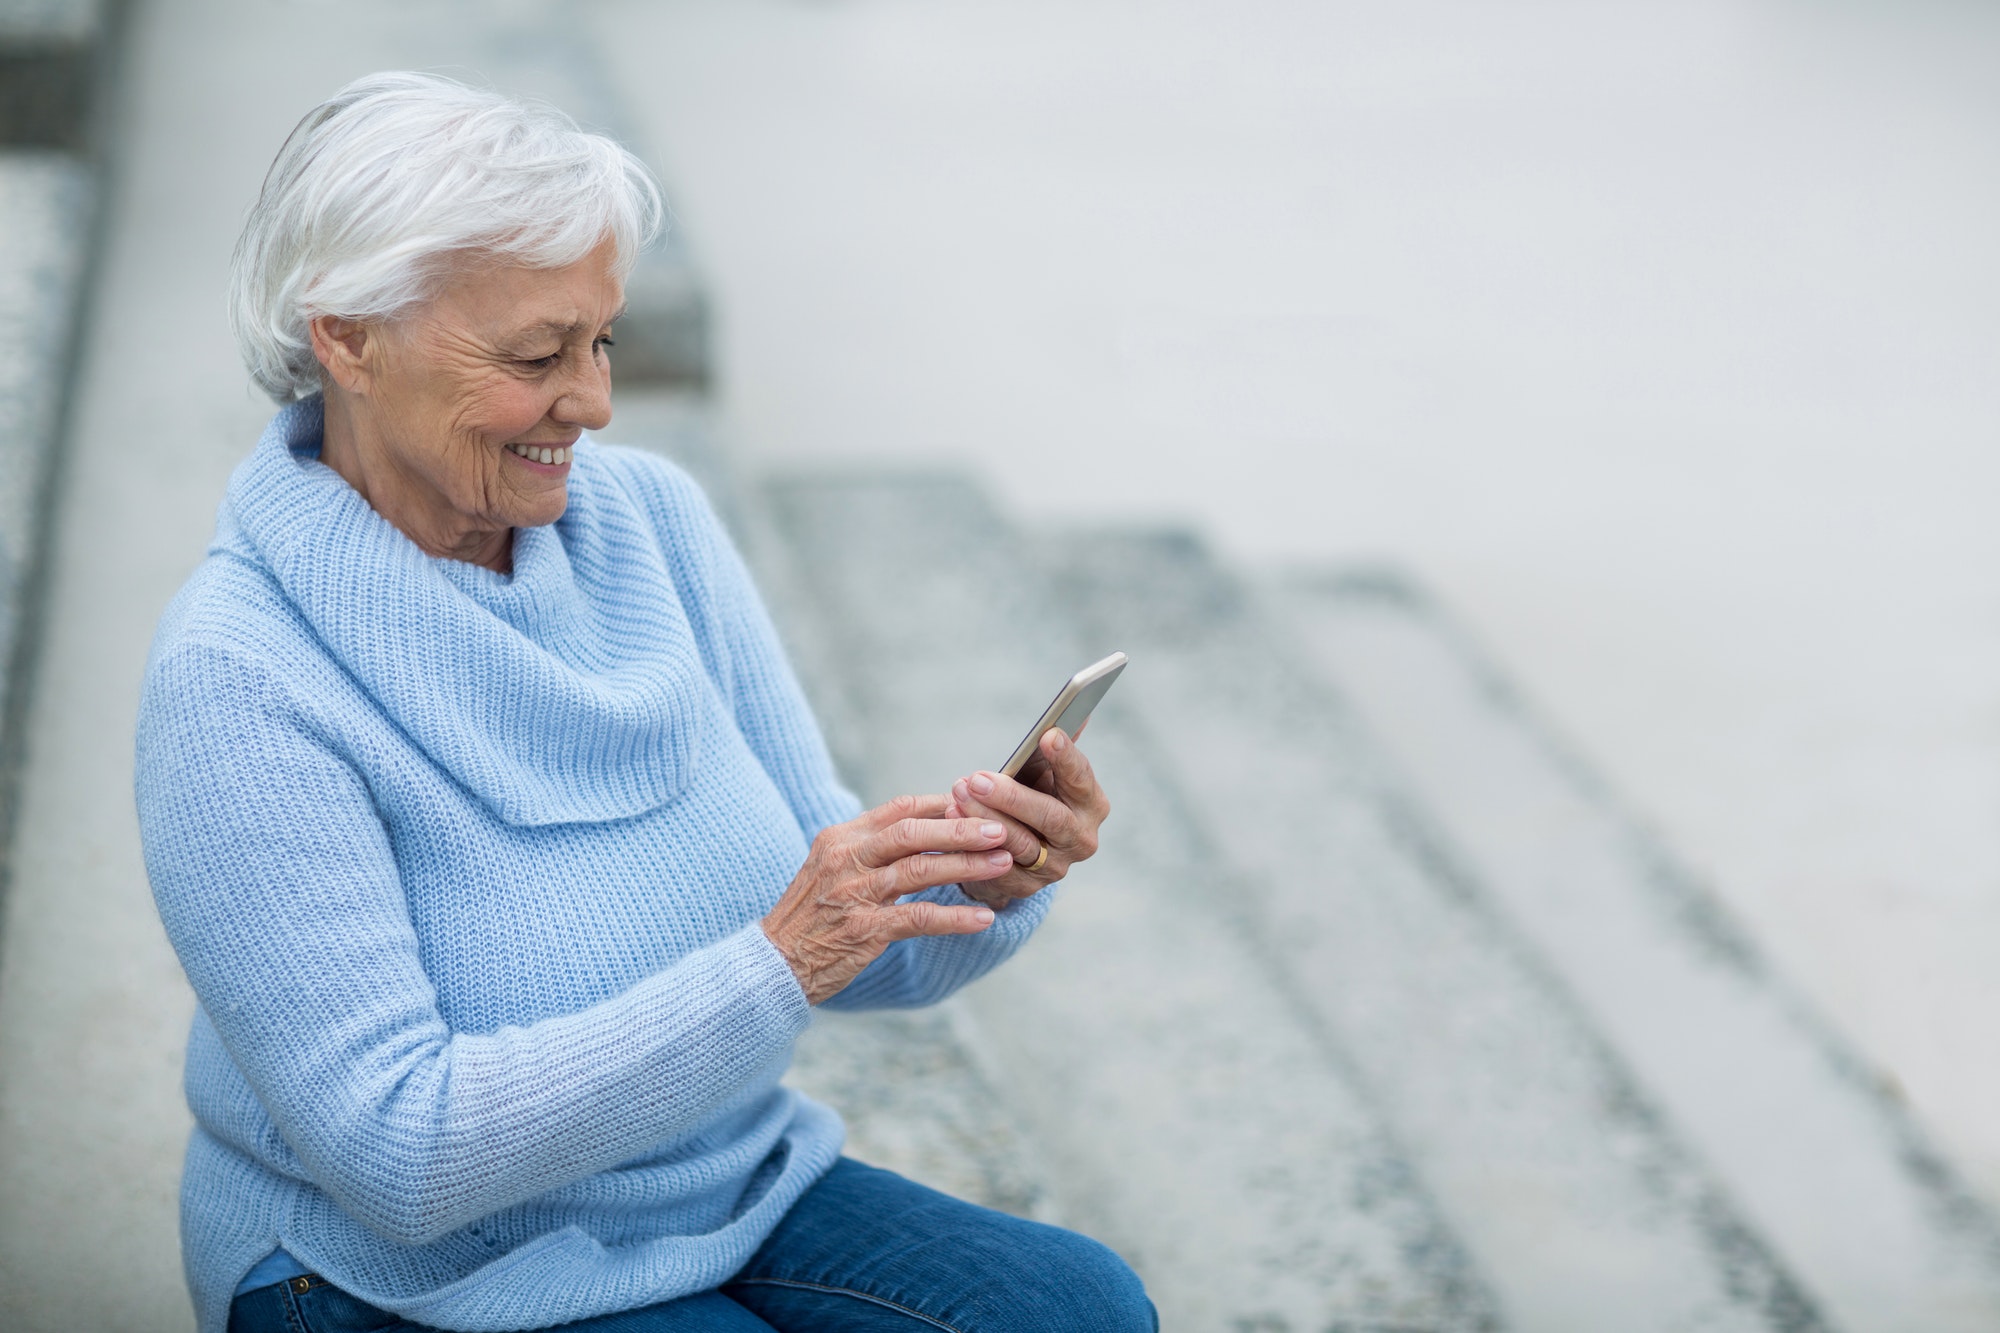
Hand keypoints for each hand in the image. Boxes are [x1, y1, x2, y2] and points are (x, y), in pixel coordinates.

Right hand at [763, 794, 1013, 1003]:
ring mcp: (853, 894)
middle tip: (1002, 828)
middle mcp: (846, 858)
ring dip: (967, 866)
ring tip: (1003, 863)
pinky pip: (918, 918)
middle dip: (962, 828)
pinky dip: (954, 917)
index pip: (900, 809)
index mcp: (841, 837)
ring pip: (920, 870)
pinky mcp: (862, 930)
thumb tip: (928, 828)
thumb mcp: (833, 868)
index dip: (944, 805)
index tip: (980, 806)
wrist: (774, 963)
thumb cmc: (813, 915)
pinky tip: (983, 918)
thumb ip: (873, 848)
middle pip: (912, 832)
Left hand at [947, 727, 1109, 908]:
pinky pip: (995, 865)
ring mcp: (1054, 868)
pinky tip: (951, 817)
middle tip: (978, 778)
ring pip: (1019, 843)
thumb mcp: (1045, 773)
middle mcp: (1080, 839)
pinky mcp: (1024, 887)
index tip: (1048, 735)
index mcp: (1091, 805)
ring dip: (984, 817)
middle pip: (1051, 818)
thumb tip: (1077, 710)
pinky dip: (971, 842)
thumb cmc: (1032, 796)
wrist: (1016, 848)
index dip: (1066, 759)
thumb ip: (1056, 748)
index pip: (1082, 780)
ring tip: (959, 792)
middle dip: (1012, 797)